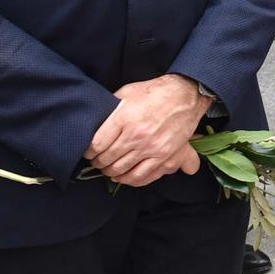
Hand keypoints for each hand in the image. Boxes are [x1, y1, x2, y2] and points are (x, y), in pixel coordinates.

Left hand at [89, 75, 209, 185]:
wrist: (185, 95)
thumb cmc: (155, 92)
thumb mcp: (127, 92)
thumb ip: (110, 108)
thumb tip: (96, 120)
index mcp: (124, 118)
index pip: (97, 144)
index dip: (89, 152)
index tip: (89, 152)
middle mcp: (137, 135)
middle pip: (108, 159)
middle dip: (99, 163)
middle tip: (97, 162)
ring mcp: (151, 147)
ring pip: (123, 170)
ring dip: (112, 173)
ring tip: (109, 170)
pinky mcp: (165, 155)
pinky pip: (143, 176)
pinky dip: (130, 180)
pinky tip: (124, 177)